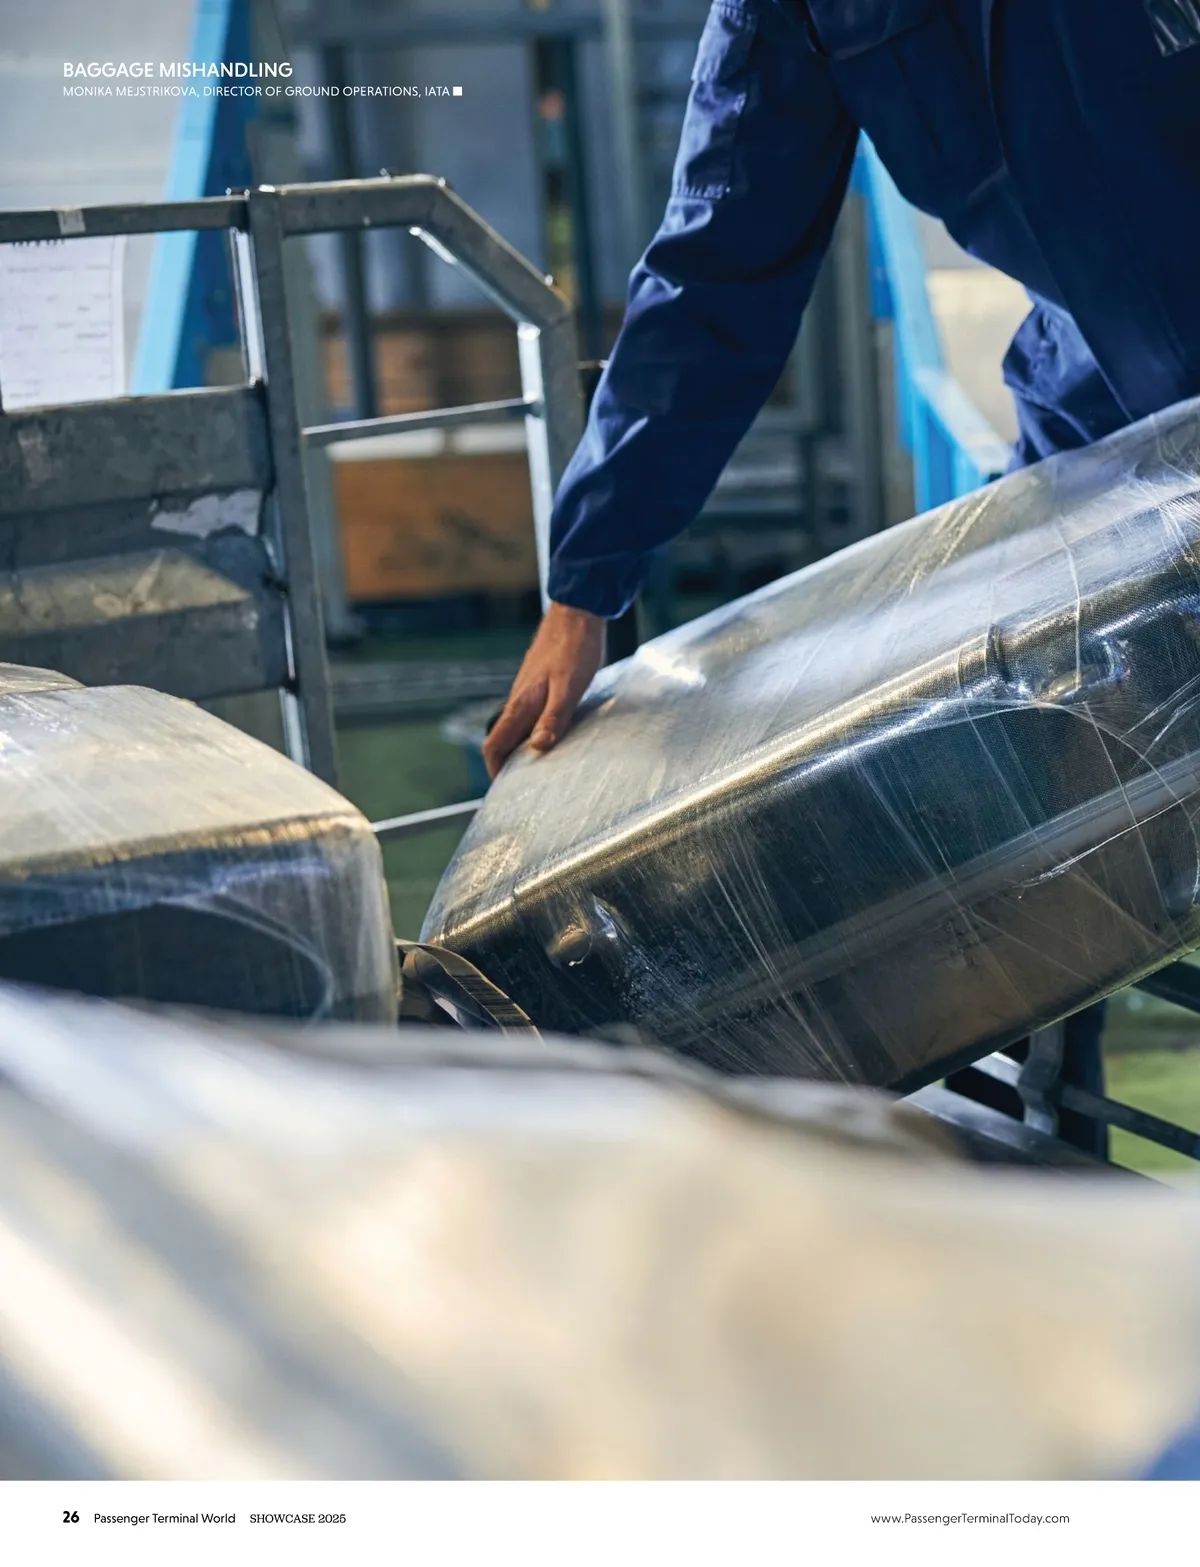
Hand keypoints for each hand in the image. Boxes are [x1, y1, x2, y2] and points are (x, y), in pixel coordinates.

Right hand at [482, 601, 605, 778]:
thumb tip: (538, 747)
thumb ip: (554, 717)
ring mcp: (529, 691)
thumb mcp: (569, 688)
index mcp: (521, 704)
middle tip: (524, 785)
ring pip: (517, 727)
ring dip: (522, 748)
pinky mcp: (540, 684)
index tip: (502, 789)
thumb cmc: (574, 649)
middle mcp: (519, 699)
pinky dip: (535, 731)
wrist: (577, 614)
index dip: (494, 768)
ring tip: (541, 767)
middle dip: (507, 764)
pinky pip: (530, 715)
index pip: (494, 744)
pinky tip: (555, 735)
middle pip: (503, 739)